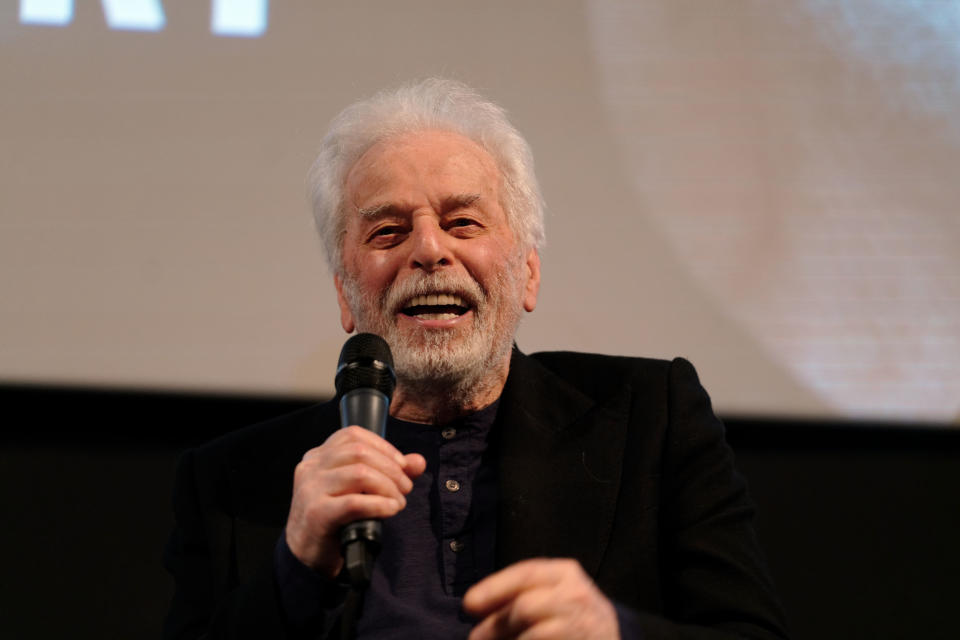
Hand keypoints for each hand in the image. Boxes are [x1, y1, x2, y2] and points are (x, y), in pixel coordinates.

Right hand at [284, 425, 425, 576]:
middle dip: (391, 469)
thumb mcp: (359, 490)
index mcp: (318, 456)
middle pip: (359, 452)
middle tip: (405, 488)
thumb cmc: (334, 520)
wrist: (306, 557)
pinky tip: (390, 510)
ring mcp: (311, 489)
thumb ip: (388, 472)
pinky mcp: (317, 513)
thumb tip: (418, 461)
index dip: (383, 447)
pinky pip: (355, 502)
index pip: (353, 435)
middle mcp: (311, 467)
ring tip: (398, 502)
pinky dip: (380, 504)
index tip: (402, 465)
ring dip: (388, 487)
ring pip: (360, 473)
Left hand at [463, 558, 618, 639]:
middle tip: (475, 638)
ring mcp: (582, 625)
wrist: (607, 634)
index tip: (469, 603)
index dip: (494, 588)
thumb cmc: (568, 610)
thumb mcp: (550, 589)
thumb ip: (519, 591)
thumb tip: (473, 603)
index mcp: (565, 573)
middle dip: (495, 625)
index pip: (525, 574)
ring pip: (532, 635)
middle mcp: (576, 596)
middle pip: (524, 607)